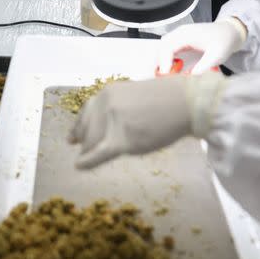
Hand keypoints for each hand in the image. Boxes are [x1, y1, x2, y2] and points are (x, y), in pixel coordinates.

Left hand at [69, 73, 225, 168]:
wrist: (186, 102)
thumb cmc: (168, 99)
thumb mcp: (134, 94)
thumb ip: (116, 107)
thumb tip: (105, 124)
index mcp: (108, 92)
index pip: (87, 112)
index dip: (79, 126)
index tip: (73, 136)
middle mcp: (105, 105)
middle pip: (87, 129)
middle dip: (84, 141)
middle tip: (81, 150)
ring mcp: (112, 122)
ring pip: (93, 143)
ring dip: (89, 151)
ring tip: (86, 159)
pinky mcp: (122, 139)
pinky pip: (99, 153)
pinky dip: (88, 161)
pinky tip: (80, 166)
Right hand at [157, 18, 247, 74]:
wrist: (230, 32)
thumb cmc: (224, 41)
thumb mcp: (217, 55)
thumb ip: (204, 66)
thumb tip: (190, 77)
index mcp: (186, 34)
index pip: (167, 47)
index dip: (164, 62)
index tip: (165, 75)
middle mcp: (180, 33)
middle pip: (161, 47)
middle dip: (159, 63)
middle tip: (162, 78)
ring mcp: (179, 36)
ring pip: (163, 48)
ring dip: (162, 61)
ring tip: (166, 75)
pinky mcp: (181, 41)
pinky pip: (168, 49)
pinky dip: (166, 59)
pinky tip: (171, 69)